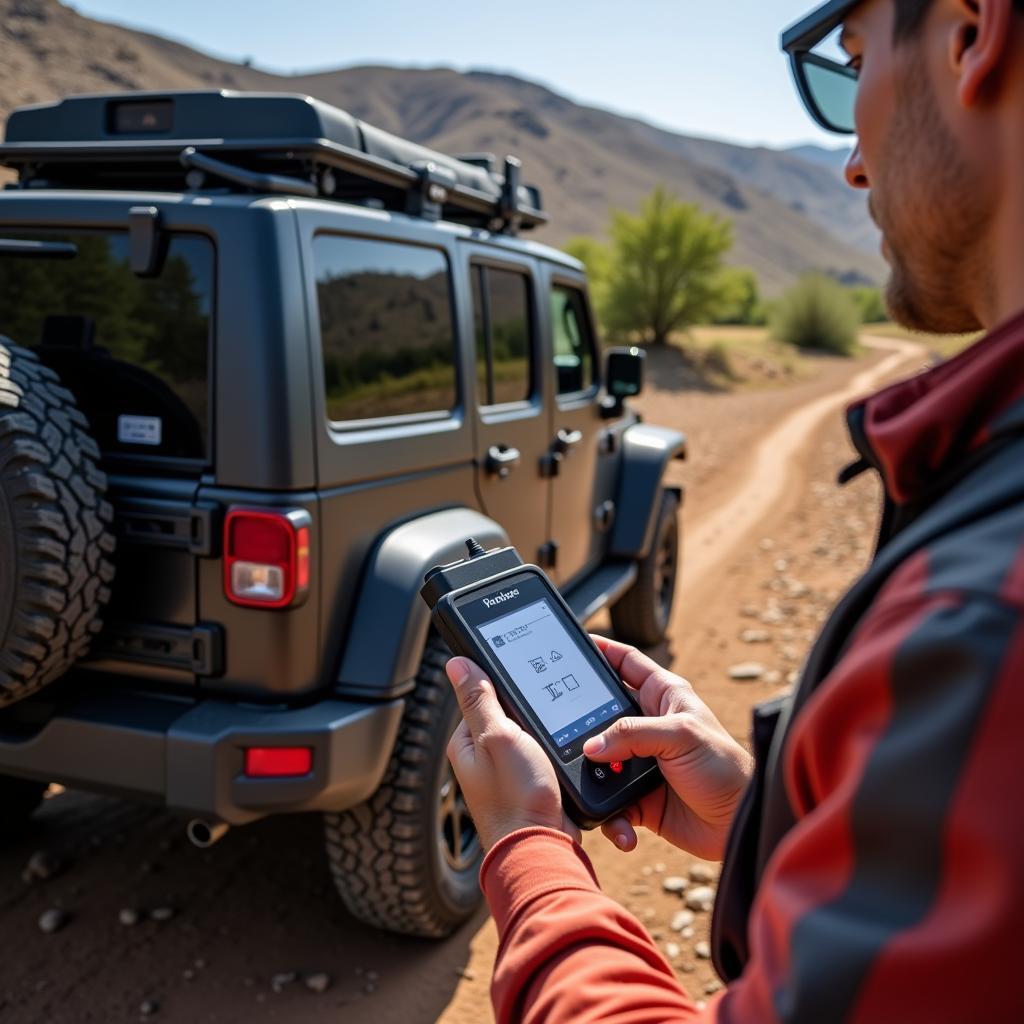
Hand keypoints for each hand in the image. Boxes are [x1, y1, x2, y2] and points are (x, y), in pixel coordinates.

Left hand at [445, 656, 581, 850]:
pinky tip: (566, 753)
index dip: (504, 685)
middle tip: (546, 712)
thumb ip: (478, 700)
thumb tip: (456, 664)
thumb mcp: (497, 736)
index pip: (481, 695)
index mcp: (466, 742)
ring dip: (546, 731)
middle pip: (508, 714)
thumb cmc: (516, 798)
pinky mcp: (530, 785)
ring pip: (530, 734)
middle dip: (529, 710)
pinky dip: (555, 751)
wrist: (541, 848)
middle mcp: (482, 758)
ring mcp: (507, 773)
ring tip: (558, 734)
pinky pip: (543, 755)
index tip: (525, 679)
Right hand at [583, 636, 752, 860]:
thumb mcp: (681, 736)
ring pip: (599, 761)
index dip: (601, 651)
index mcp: (664, 696)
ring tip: (594, 787)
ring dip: (593, 777)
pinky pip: (610, 803)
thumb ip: (633, 734)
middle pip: (602, 714)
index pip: (626, 663)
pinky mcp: (638, 797)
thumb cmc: (725, 768)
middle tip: (558, 727)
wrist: (739, 823)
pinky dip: (610, 817)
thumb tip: (591, 746)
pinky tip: (622, 828)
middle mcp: (648, 726)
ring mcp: (640, 761)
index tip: (572, 646)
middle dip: (581, 722)